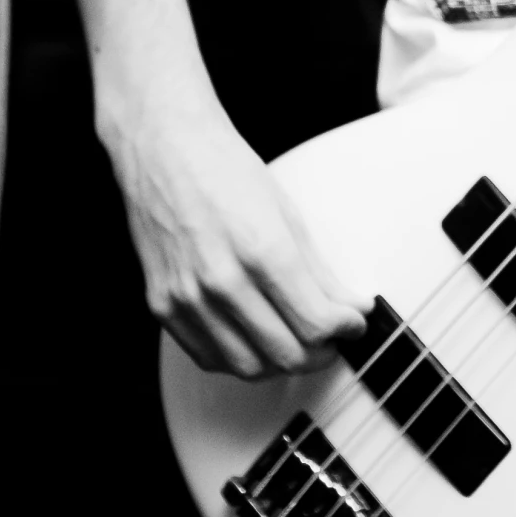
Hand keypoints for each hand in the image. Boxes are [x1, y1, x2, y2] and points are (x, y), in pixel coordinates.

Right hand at [104, 84, 371, 378]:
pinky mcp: (162, 307)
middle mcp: (222, 280)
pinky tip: (256, 339)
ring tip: (298, 342)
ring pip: (248, 367)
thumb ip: (318, 270)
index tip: (353, 324)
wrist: (165, 150)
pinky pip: (209, 357)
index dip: (344, 330)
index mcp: (262, 249)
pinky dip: (240, 359)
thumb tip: (348, 307)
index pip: (315, 322)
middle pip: (286, 354)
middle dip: (320, 353)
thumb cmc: (225, 170)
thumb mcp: (286, 212)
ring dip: (281, 363)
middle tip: (332, 340)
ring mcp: (187, 299)